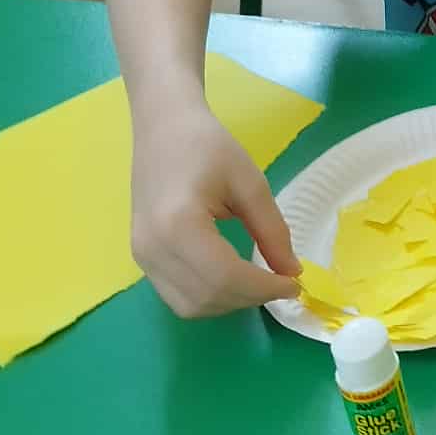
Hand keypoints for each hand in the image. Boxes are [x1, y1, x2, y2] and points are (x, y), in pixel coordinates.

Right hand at [130, 105, 300, 316]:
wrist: (163, 128)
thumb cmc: (208, 146)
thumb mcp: (251, 184)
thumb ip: (272, 232)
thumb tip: (291, 271)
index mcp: (178, 225)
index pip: (224, 277)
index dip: (263, 288)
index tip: (294, 284)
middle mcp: (152, 248)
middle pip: (207, 297)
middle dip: (250, 298)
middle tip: (282, 282)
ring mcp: (141, 256)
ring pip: (189, 306)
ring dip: (230, 303)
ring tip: (260, 283)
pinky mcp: (140, 258)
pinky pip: (177, 295)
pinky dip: (210, 297)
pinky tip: (235, 280)